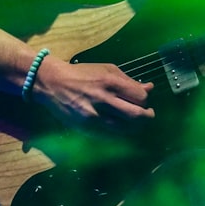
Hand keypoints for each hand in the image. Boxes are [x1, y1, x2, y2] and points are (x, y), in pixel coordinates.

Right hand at [31, 56, 155, 132]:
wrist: (54, 83)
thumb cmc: (84, 74)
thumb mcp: (108, 70)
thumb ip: (129, 81)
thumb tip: (150, 88)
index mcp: (111, 82)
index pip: (140, 98)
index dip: (145, 101)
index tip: (144, 101)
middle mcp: (104, 100)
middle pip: (135, 116)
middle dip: (146, 117)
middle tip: (148, 115)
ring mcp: (94, 116)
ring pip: (124, 129)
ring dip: (135, 127)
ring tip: (136, 122)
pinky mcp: (86, 127)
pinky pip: (110, 135)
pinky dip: (119, 132)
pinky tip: (120, 126)